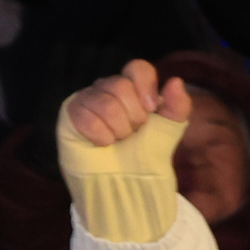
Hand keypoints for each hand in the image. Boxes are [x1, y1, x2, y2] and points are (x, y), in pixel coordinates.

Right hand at [61, 58, 189, 151]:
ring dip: (118, 129)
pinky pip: (86, 117)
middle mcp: (108, 88)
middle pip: (120, 85)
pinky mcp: (71, 114)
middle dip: (133, 116)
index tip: (151, 110)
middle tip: (132, 133)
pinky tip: (102, 144)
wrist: (127, 181)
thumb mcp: (169, 129)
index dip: (145, 87)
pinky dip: (101, 136)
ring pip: (105, 103)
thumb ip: (178, 106)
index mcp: (134, 88)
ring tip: (118, 140)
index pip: (138, 68)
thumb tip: (176, 81)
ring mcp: (88, 98)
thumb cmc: (146, 153)